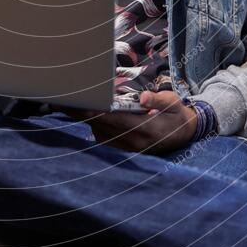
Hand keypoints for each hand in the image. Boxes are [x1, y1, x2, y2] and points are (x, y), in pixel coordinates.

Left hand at [64, 91, 198, 154]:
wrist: (184, 135)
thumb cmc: (176, 115)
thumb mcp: (173, 103)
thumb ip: (158, 100)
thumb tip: (144, 97)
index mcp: (145, 128)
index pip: (114, 120)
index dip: (95, 112)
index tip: (79, 105)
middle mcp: (134, 141)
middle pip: (101, 126)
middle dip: (82, 114)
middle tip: (61, 101)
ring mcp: (129, 147)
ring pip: (100, 133)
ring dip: (85, 120)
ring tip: (68, 105)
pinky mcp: (125, 149)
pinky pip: (104, 139)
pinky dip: (93, 126)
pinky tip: (85, 115)